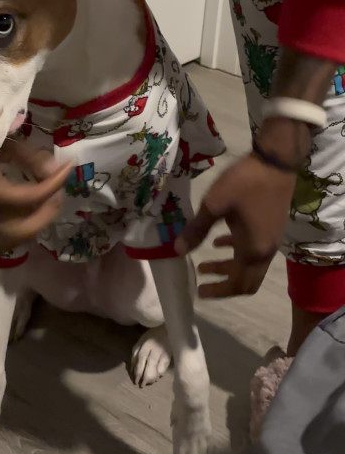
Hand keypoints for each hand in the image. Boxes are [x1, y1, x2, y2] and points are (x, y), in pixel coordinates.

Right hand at [0, 141, 72, 249]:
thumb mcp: (3, 142)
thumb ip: (29, 157)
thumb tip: (55, 169)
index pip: (30, 197)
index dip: (54, 183)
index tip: (68, 167)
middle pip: (23, 230)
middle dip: (46, 213)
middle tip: (59, 193)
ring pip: (14, 234)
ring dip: (36, 220)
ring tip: (48, 199)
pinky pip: (6, 225)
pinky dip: (24, 219)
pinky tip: (33, 200)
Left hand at [175, 153, 295, 297]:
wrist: (276, 162)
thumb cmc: (244, 183)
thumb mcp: (214, 206)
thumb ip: (196, 230)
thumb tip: (177, 251)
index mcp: (252, 251)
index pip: (238, 285)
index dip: (218, 291)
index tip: (199, 292)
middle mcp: (265, 252)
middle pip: (246, 281)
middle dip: (224, 284)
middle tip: (202, 282)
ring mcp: (270, 239)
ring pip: (249, 265)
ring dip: (228, 267)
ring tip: (204, 264)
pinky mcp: (271, 227)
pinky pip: (253, 249)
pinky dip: (236, 251)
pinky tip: (219, 241)